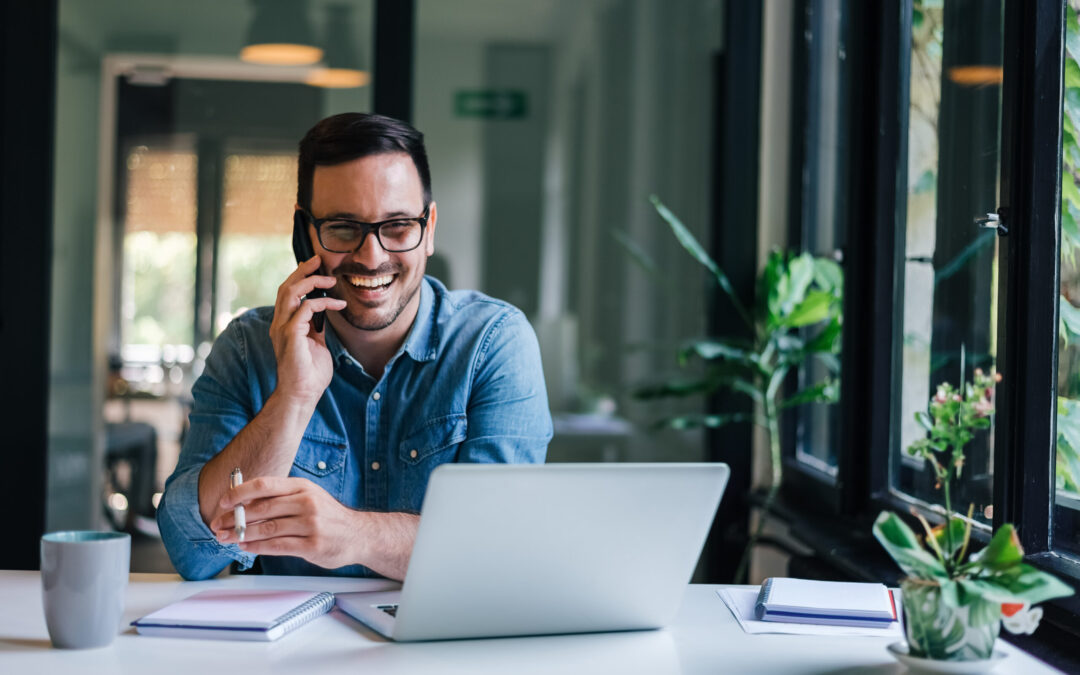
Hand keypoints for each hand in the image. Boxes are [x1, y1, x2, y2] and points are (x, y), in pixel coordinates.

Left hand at [211, 476, 361, 568]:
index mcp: (302, 487)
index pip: (265, 485)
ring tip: (227, 538)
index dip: (240, 493)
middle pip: (262, 508)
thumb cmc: (327, 516)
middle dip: (235, 518)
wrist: (358, 534)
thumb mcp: (308, 497)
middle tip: (218, 525)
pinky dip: (257, 547)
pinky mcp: (312, 545)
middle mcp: (307, 502)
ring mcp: (311, 524)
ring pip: (267, 529)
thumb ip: (280, 498)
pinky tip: (246, 547)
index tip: (223, 502)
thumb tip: (244, 503)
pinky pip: (277, 546)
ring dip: (242, 535)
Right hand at [270, 256, 346, 406]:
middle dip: (302, 271)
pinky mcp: (291, 335)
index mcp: (284, 325)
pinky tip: (338, 305)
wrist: (302, 394)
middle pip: (285, 287)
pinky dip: (322, 303)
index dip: (300, 277)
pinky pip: (305, 308)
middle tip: (319, 260)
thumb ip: (316, 328)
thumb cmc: (310, 373)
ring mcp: (282, 328)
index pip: (287, 293)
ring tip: (329, 279)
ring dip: (310, 281)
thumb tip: (324, 314)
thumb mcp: (316, 344)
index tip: (316, 267)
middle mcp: (279, 324)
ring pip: (290, 292)